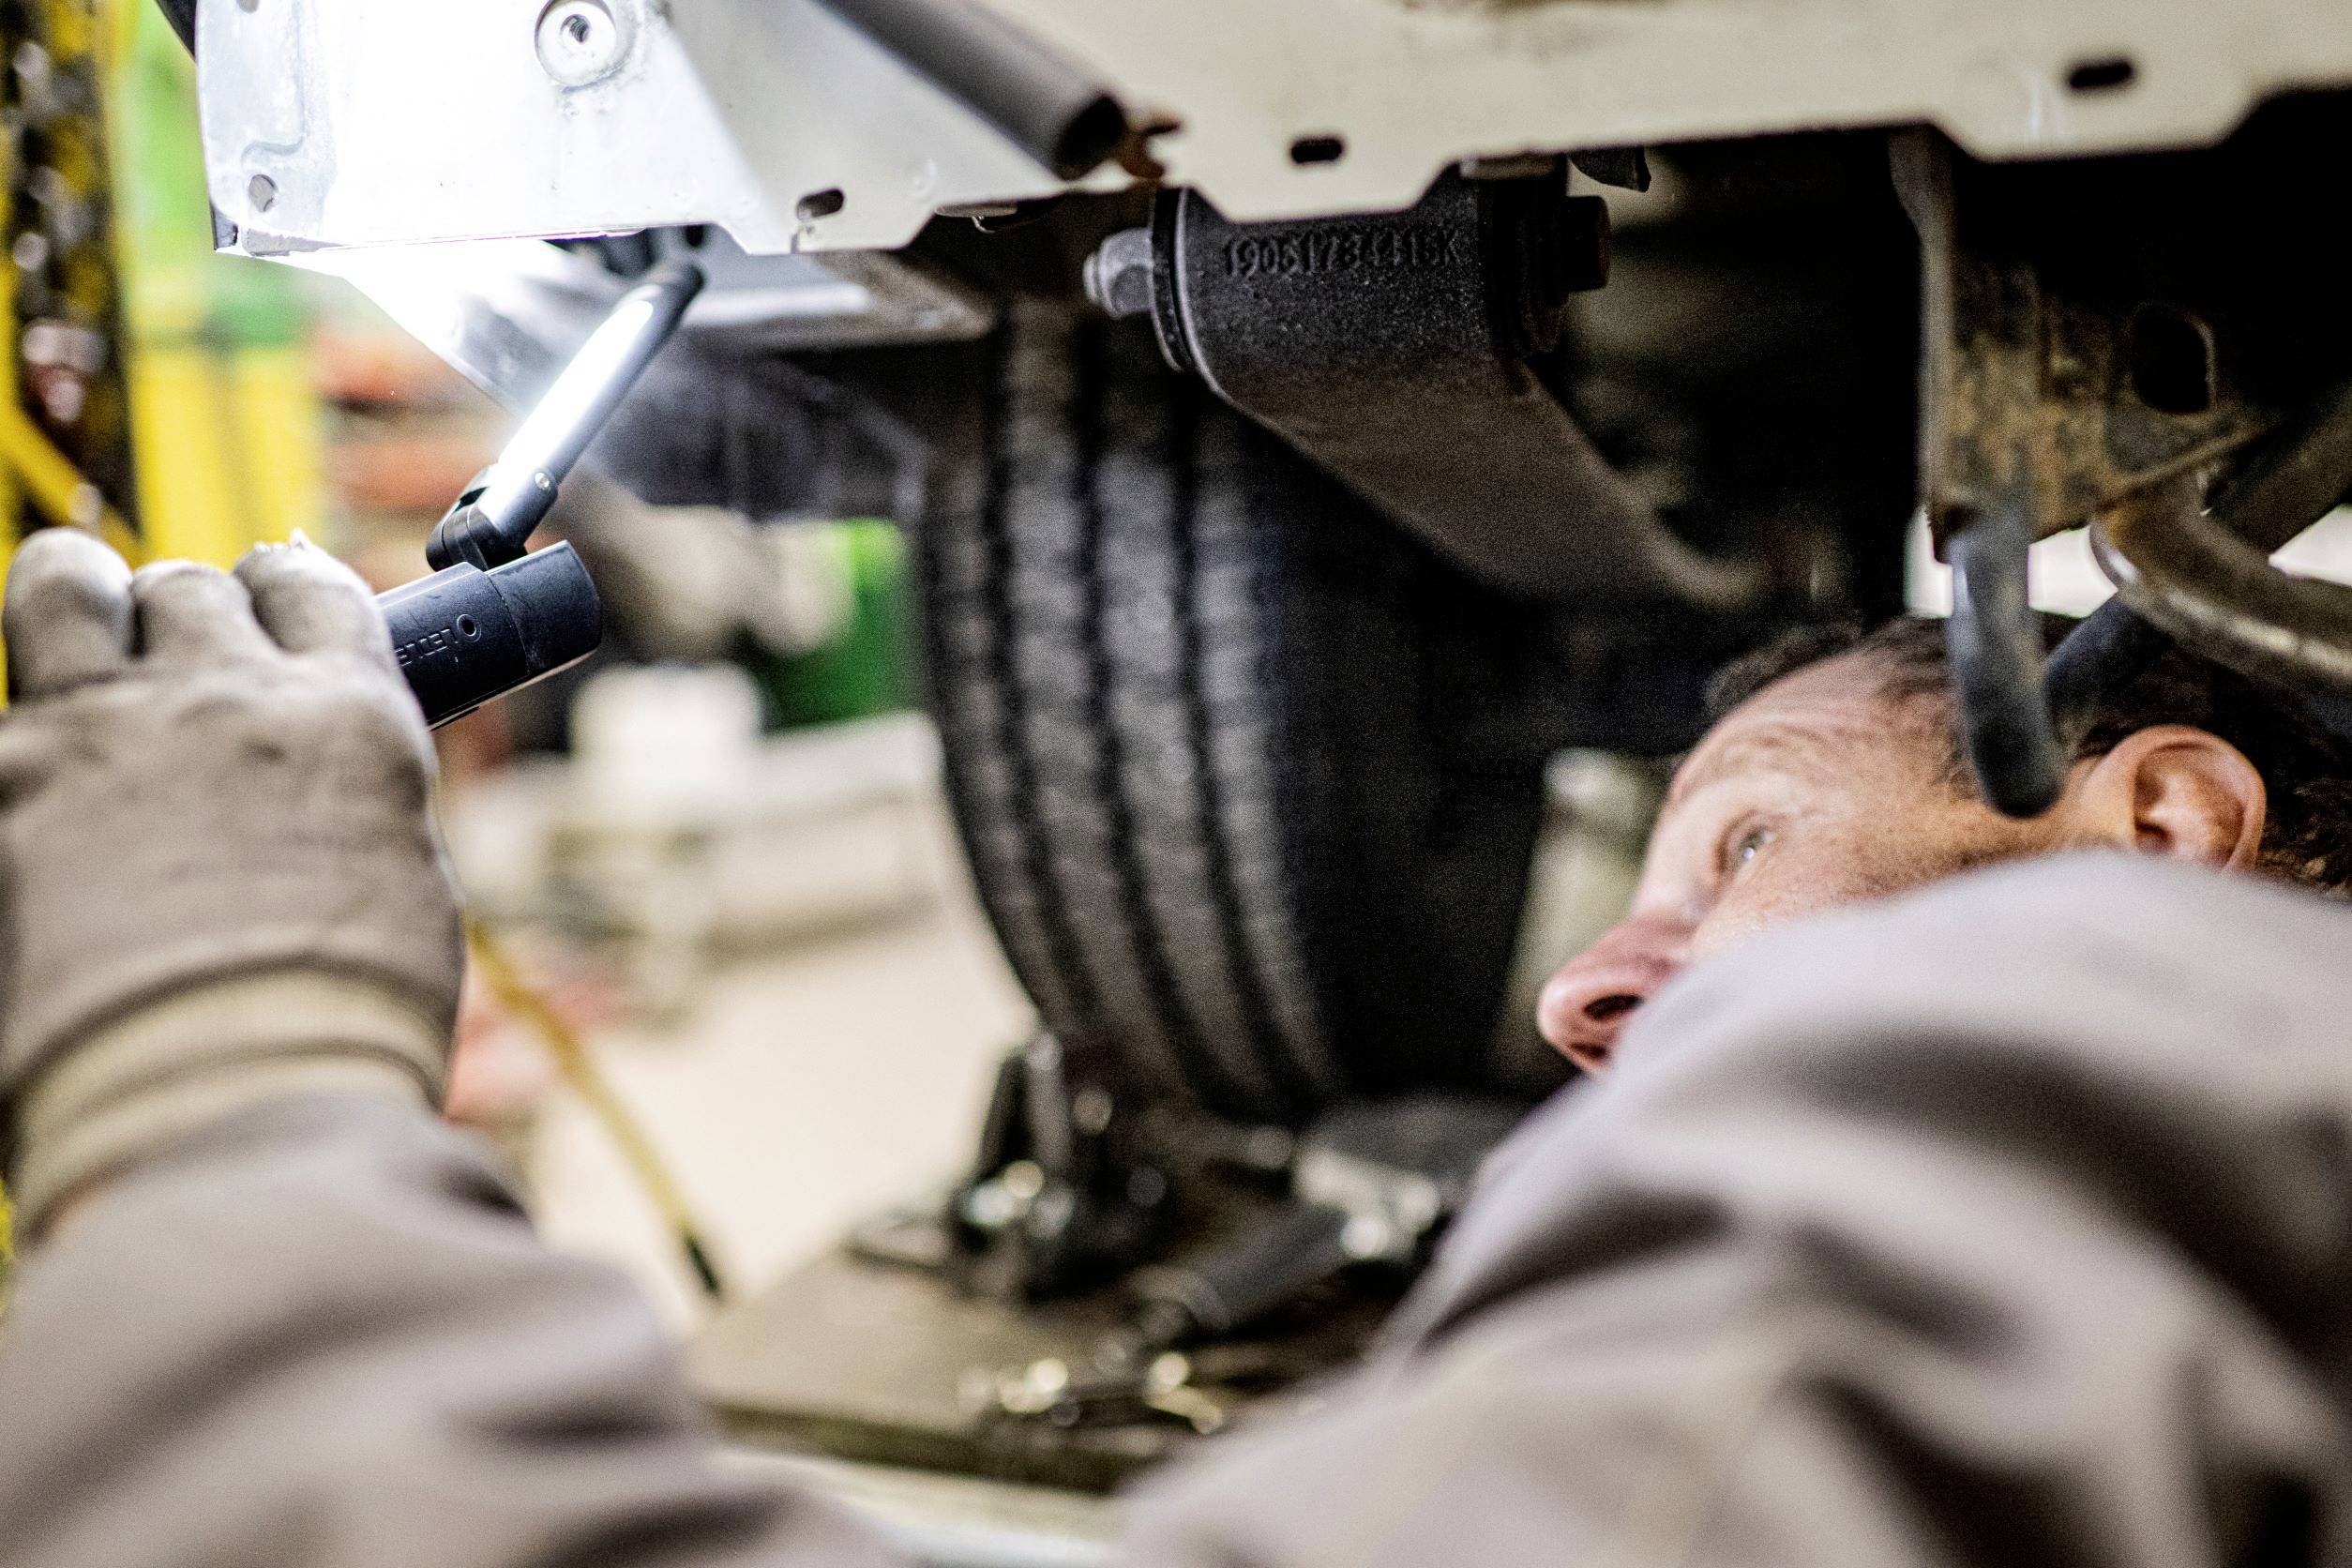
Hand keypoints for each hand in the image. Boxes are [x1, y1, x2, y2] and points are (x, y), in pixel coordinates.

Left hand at [0, 530, 462, 1235]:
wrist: (226, 1105)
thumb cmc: (334, 1032)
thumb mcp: (392, 887)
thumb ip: (344, 803)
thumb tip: (314, 793)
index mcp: (347, 716)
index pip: (309, 587)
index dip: (281, 593)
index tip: (266, 607)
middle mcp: (227, 695)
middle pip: (185, 587)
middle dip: (179, 616)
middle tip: (171, 669)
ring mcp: (103, 728)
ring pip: (61, 587)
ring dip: (74, 602)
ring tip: (73, 641)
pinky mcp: (5, 781)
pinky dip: (20, 747)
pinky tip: (33, 789)